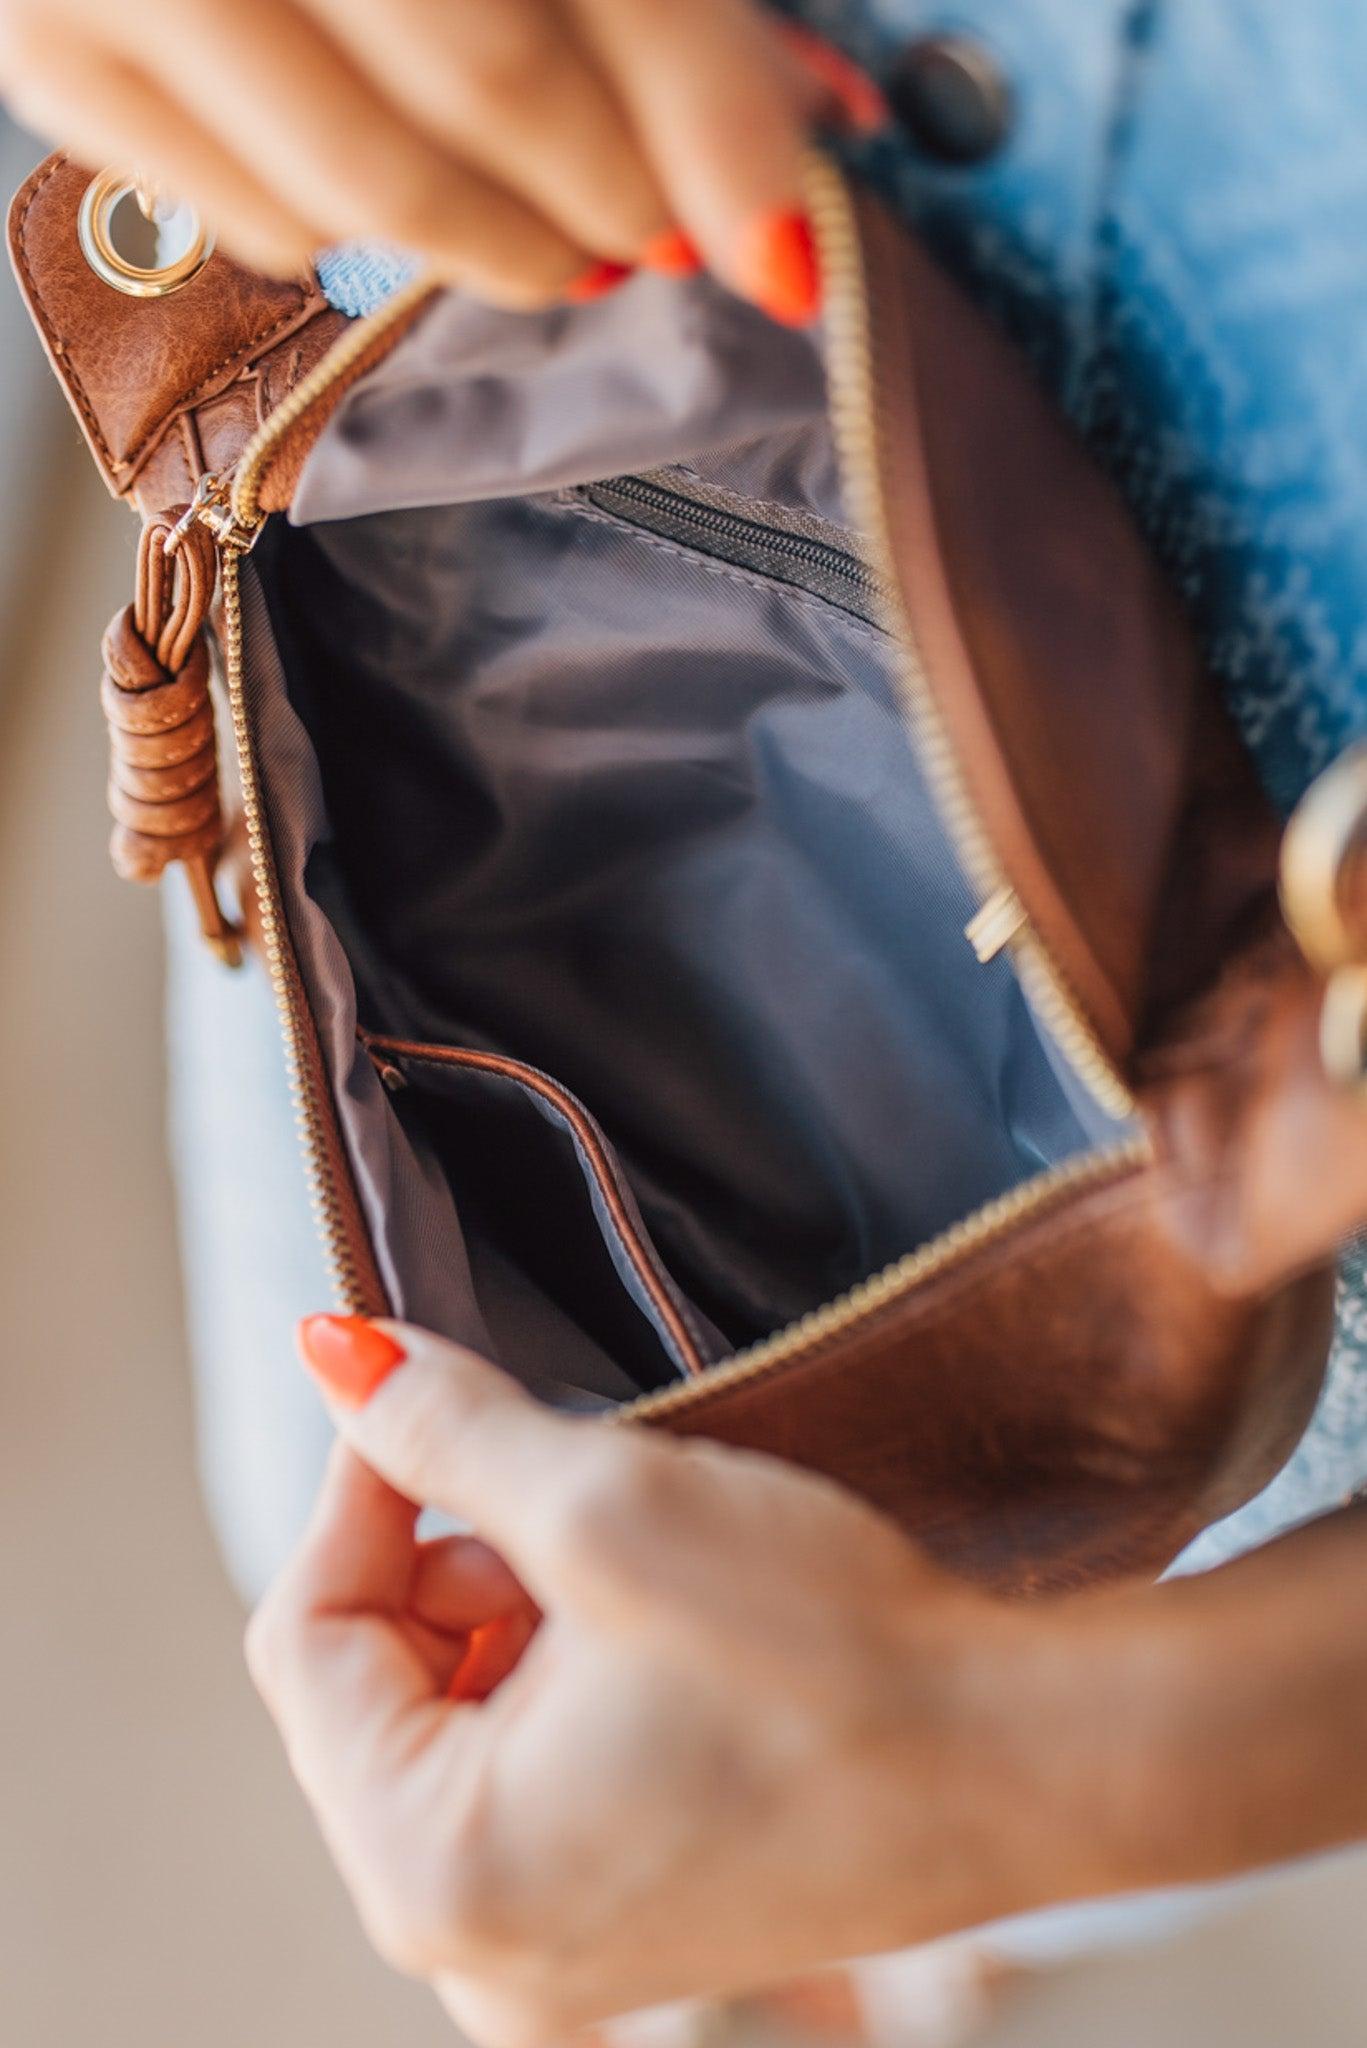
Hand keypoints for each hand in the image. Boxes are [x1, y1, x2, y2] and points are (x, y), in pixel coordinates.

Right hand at [0, 0, 884, 315]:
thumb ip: (665, 10)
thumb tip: (816, 142)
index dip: (713, 114)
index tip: (786, 251)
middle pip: (476, 75)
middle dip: (604, 191)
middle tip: (653, 236)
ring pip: (366, 187)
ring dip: (498, 242)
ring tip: (553, 236)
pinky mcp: (59, 60)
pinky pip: (266, 226)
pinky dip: (363, 236)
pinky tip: (396, 183)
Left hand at [247, 1317, 1159, 2045]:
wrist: (1029, 1763)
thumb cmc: (833, 1658)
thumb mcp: (608, 1504)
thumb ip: (441, 1427)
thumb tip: (332, 1354)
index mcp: (433, 1872)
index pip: (305, 1639)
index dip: (357, 1491)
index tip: (418, 1395)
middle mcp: (470, 1953)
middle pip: (366, 1693)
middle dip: (437, 1565)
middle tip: (552, 1487)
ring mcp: (545, 1956)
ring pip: (446, 1727)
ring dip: (503, 1617)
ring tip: (620, 1563)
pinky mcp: (615, 1930)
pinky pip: (519, 1783)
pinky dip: (554, 1684)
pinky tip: (647, 1637)